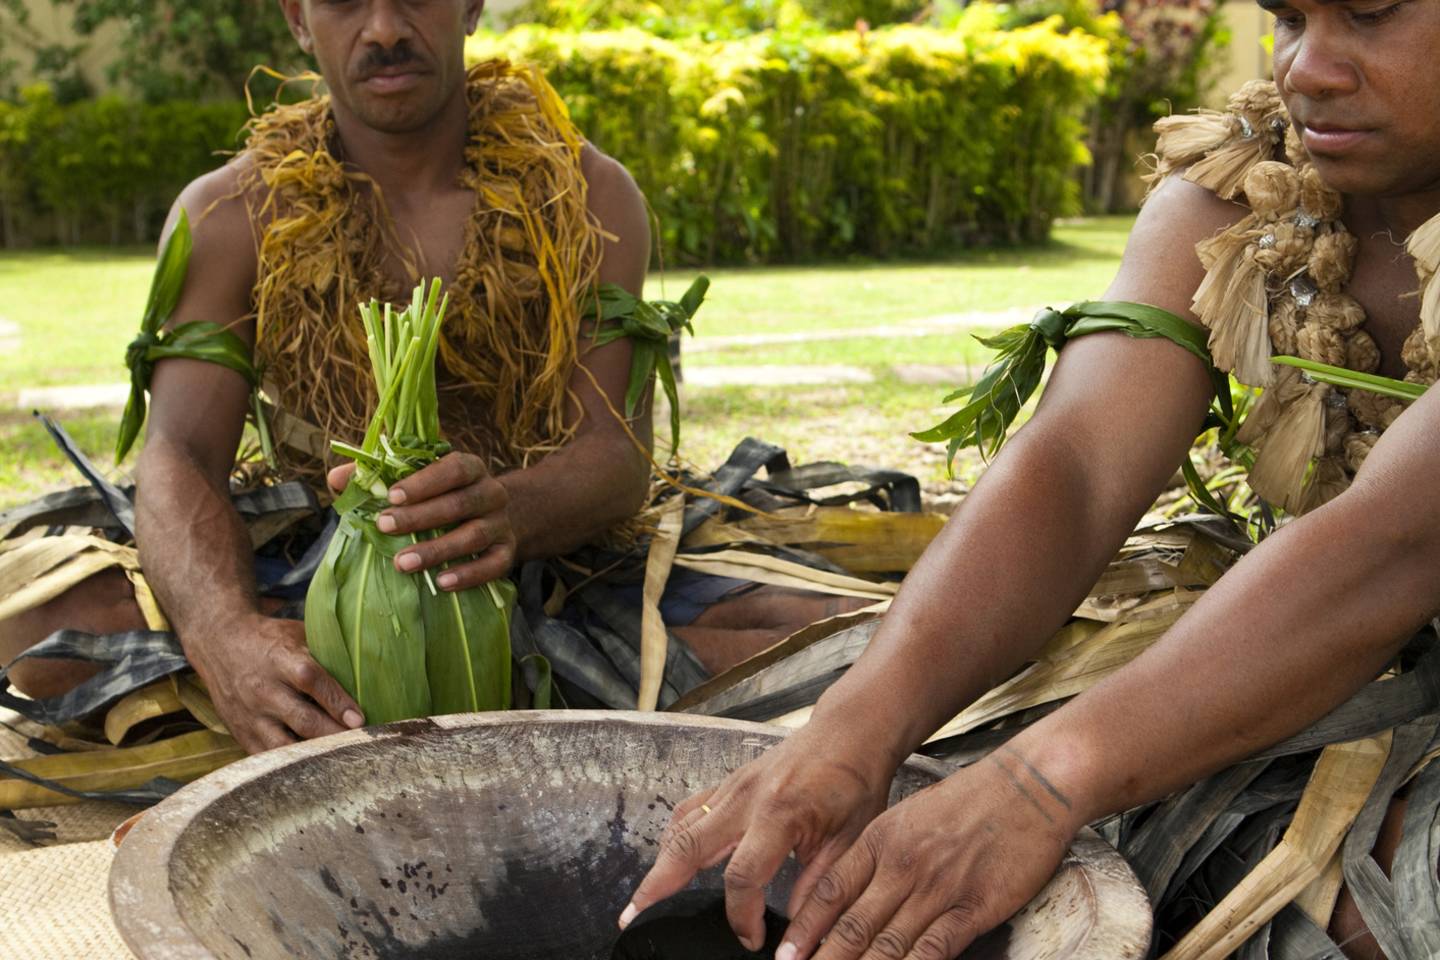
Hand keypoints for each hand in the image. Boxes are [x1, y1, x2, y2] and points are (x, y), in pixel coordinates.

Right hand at [183, 613, 363, 753]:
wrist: (219, 643)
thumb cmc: (270, 640)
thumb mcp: (296, 634)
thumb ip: (326, 653)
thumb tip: (368, 671)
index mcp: (280, 658)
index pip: (311, 680)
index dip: (337, 701)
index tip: (360, 719)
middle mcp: (263, 689)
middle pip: (301, 718)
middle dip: (334, 735)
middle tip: (361, 744)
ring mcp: (250, 715)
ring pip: (283, 744)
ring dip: (314, 755)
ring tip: (341, 761)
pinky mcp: (241, 733)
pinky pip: (267, 756)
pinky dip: (291, 764)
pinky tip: (315, 768)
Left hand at [328, 452, 515, 589]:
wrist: (496, 519)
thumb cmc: (443, 498)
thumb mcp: (418, 481)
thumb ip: (377, 476)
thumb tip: (336, 478)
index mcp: (469, 468)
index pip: (453, 468)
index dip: (423, 482)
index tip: (391, 496)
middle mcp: (491, 493)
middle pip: (459, 503)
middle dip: (420, 517)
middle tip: (384, 527)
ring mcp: (501, 525)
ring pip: (473, 536)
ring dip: (438, 550)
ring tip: (402, 563)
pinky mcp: (507, 554)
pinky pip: (493, 566)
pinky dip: (468, 575)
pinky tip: (441, 583)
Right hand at [622, 723, 897, 951]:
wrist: (849, 731)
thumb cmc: (856, 781)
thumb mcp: (851, 838)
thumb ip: (821, 885)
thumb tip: (798, 930)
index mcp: (779, 814)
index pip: (742, 876)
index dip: (742, 916)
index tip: (752, 938)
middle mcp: (746, 798)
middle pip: (688, 847)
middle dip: (658, 885)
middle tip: (633, 916)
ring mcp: (733, 786)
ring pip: (681, 827)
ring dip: (659, 863)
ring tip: (642, 897)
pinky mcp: (730, 780)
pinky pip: (691, 808)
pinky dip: (674, 835)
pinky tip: (669, 857)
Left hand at [777, 749, 1080, 959]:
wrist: (1029, 785)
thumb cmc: (970, 801)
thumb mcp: (908, 818)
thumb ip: (877, 856)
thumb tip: (847, 894)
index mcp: (881, 839)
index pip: (830, 892)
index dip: (805, 928)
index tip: (785, 954)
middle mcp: (902, 864)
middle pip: (852, 925)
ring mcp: (937, 887)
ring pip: (888, 943)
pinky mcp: (974, 906)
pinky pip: (934, 948)